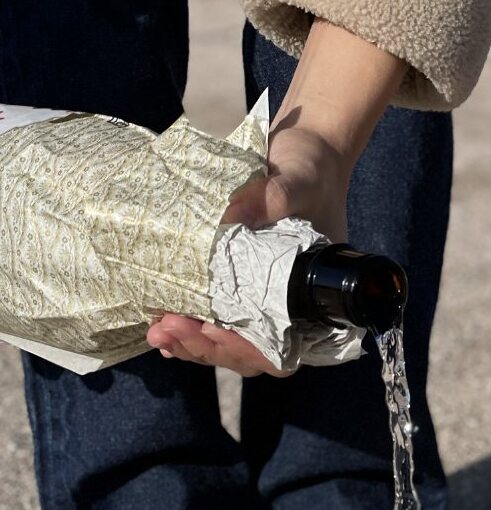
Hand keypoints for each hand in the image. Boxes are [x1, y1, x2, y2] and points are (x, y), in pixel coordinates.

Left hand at [147, 126, 350, 377]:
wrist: (307, 155)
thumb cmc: (312, 173)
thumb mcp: (296, 182)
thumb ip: (270, 200)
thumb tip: (229, 219)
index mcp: (311, 296)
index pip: (281, 345)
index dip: (247, 349)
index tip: (212, 332)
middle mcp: (288, 308)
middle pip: (248, 353)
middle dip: (206, 348)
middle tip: (169, 329)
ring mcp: (261, 301)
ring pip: (227, 344)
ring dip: (190, 343)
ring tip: (158, 332)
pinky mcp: (239, 289)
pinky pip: (214, 323)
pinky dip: (188, 330)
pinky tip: (161, 326)